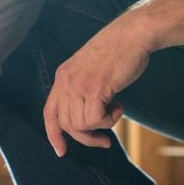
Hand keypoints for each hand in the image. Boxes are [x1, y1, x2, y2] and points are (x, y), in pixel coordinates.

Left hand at [43, 19, 149, 156]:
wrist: (134, 33)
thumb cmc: (120, 51)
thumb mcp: (92, 69)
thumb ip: (83, 88)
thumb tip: (85, 120)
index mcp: (63, 75)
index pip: (49, 112)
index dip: (53, 134)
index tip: (61, 151)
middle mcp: (66, 80)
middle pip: (66, 124)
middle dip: (86, 137)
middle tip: (105, 140)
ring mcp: (79, 84)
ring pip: (82, 124)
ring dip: (102, 125)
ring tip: (115, 108)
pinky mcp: (95, 87)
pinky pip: (97, 119)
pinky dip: (110, 120)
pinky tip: (120, 105)